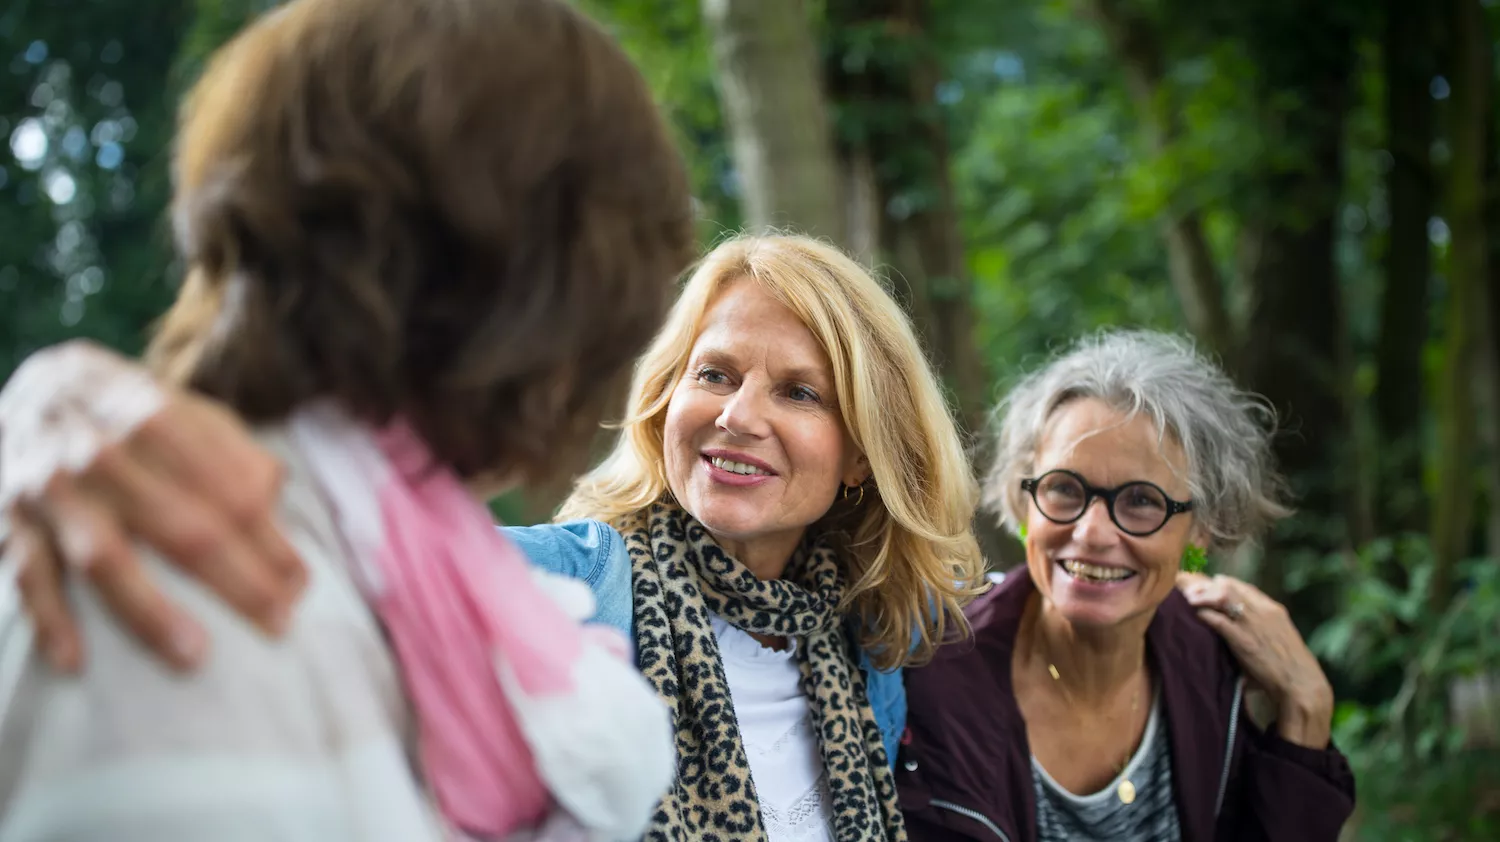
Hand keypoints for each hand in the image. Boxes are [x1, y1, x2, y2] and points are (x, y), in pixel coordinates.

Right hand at [0, 341, 304, 671]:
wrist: (17, 394)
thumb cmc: (118, 411)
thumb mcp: (175, 403)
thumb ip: (226, 444)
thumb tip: (276, 490)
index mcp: (150, 414)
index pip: (223, 485)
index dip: (266, 536)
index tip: (300, 582)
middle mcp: (99, 451)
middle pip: (179, 525)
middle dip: (235, 579)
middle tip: (278, 623)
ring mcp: (48, 489)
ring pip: (104, 555)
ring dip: (150, 609)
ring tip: (195, 655)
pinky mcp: (6, 522)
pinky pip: (27, 574)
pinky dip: (49, 617)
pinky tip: (76, 662)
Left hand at [1177, 571, 1333, 748]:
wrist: (1301, 684)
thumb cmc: (1287, 666)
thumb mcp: (1276, 637)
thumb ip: (1259, 626)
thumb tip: (1236, 624)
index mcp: (1272, 608)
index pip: (1241, 585)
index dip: (1219, 583)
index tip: (1203, 584)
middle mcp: (1263, 610)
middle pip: (1227, 585)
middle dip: (1204, 584)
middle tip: (1186, 588)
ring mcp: (1253, 623)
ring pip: (1221, 596)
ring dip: (1201, 595)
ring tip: (1186, 598)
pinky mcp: (1243, 640)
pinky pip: (1219, 620)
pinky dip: (1204, 614)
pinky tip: (1195, 615)